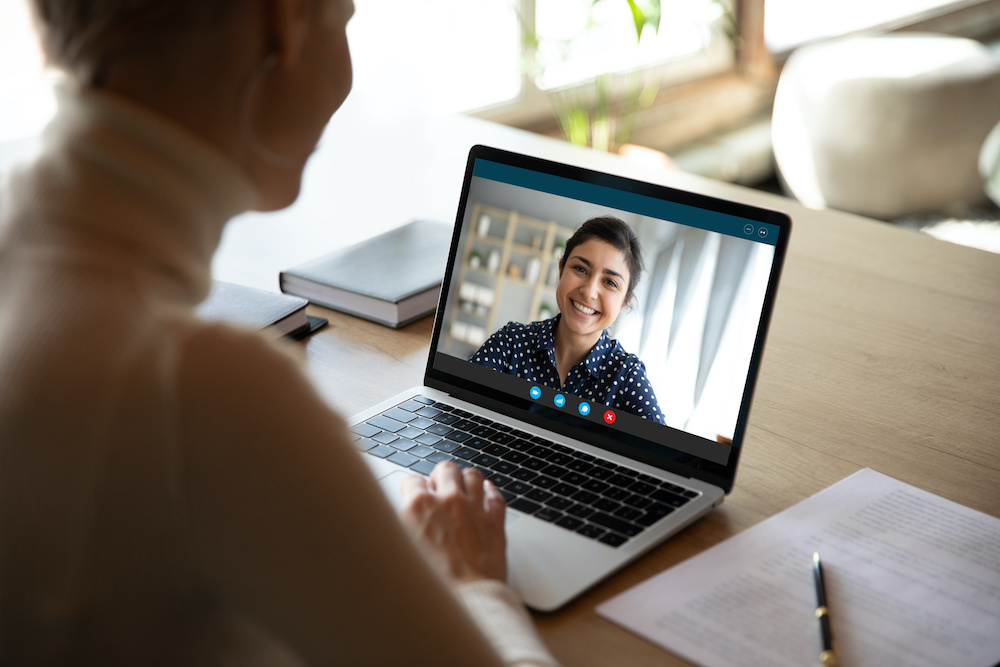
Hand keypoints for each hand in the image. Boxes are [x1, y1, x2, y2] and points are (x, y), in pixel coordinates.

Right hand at [399, 462, 506, 583]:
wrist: (467, 604)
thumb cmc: (432, 587)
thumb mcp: (401, 552)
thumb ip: (402, 529)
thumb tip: (402, 523)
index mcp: (419, 508)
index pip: (412, 481)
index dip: (411, 489)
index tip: (413, 496)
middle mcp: (448, 501)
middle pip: (446, 469)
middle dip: (441, 477)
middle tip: (438, 490)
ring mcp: (474, 509)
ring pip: (473, 475)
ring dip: (466, 481)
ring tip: (462, 491)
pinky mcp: (495, 522)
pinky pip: (495, 496)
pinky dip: (490, 494)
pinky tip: (485, 499)